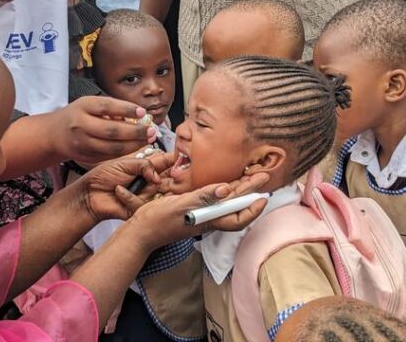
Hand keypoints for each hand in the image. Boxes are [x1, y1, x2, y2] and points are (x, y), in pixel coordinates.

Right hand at [51, 97, 157, 164]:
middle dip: (135, 132)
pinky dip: (126, 152)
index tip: (143, 112)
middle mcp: (81, 125)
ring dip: (134, 144)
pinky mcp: (86, 156)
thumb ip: (112, 107)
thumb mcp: (89, 104)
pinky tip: (137, 146)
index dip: (126, 109)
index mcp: (83, 106)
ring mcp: (83, 143)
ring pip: (112, 147)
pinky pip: (109, 155)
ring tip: (148, 139)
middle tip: (151, 130)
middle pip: (111, 130)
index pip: (107, 107)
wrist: (54, 134)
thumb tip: (139, 114)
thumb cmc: (77, 115)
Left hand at [75, 152, 176, 222]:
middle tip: (165, 174)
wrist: (89, 194)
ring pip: (160, 194)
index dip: (174, 161)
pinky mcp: (138, 209)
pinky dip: (129, 197)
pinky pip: (142, 204)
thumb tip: (158, 176)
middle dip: (169, 178)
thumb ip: (145, 165)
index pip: (166, 162)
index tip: (180, 159)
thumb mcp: (124, 163)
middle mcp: (149, 181)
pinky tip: (118, 191)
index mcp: (146, 167)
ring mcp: (145, 195)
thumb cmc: (103, 176)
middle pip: (169, 180)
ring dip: (148, 187)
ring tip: (135, 183)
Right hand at [114, 172, 270, 249]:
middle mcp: (208, 218)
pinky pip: (214, 199)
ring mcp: (201, 214)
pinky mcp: (193, 209)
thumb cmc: (158, 220)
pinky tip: (226, 184)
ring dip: (240, 189)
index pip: (237, 217)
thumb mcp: (180, 206)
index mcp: (208, 219)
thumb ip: (203, 197)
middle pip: (235, 206)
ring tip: (252, 176)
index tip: (264, 196)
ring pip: (226, 202)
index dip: (252, 208)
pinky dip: (224, 190)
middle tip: (264, 175)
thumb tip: (226, 189)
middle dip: (251, 191)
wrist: (141, 231)